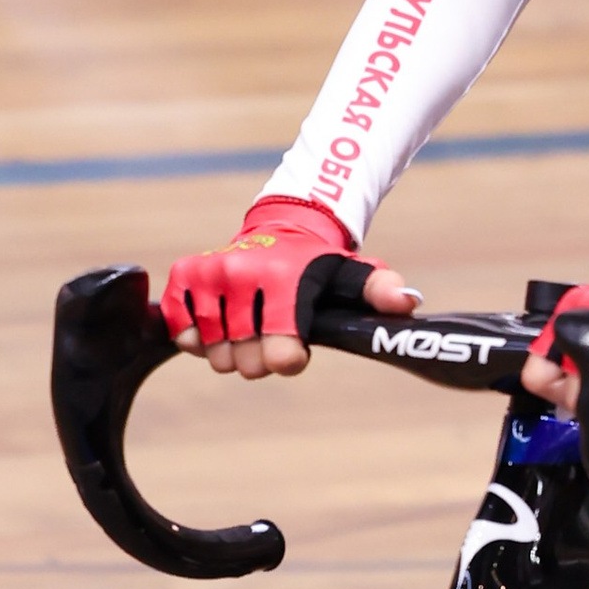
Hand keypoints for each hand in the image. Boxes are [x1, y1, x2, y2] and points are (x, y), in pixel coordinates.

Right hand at [160, 195, 416, 379]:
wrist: (286, 227)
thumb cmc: (323, 265)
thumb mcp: (357, 277)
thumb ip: (382, 292)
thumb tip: (406, 303)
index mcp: (284, 280)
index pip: (280, 354)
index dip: (287, 360)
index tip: (296, 349)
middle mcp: (241, 274)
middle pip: (244, 360)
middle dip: (260, 358)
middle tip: (271, 335)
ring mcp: (209, 275)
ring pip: (214, 352)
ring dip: (232, 350)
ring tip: (250, 326)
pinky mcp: (184, 276)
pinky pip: (182, 332)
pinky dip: (199, 335)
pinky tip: (221, 321)